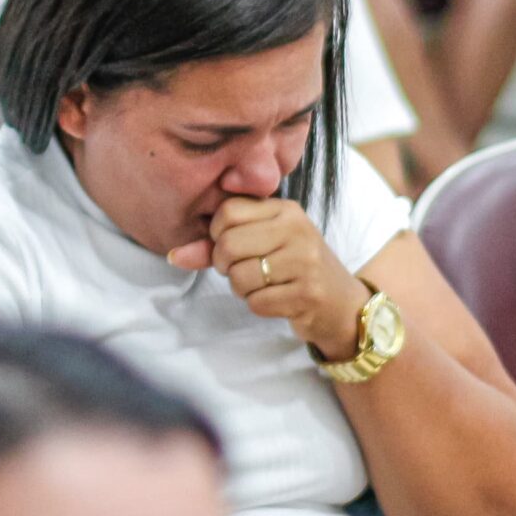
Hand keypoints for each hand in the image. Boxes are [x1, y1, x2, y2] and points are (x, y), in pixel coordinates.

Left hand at [167, 196, 366, 362]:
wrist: (341, 304)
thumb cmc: (294, 268)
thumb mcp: (263, 245)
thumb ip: (216, 246)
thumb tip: (174, 254)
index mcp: (285, 210)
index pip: (228, 211)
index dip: (217, 234)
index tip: (229, 246)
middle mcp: (297, 230)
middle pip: (228, 244)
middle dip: (225, 265)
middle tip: (241, 269)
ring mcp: (305, 261)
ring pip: (239, 276)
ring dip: (241, 288)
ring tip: (261, 285)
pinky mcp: (307, 293)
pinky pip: (257, 302)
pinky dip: (258, 305)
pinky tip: (275, 299)